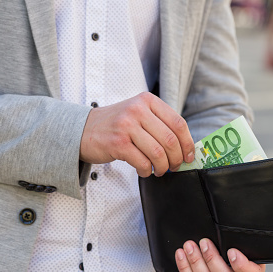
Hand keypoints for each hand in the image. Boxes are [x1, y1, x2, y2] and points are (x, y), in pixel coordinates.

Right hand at [80, 92, 194, 176]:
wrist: (83, 129)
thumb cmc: (116, 125)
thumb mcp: (138, 113)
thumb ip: (160, 123)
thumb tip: (185, 146)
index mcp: (148, 100)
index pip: (178, 123)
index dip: (188, 143)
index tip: (189, 156)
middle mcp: (138, 110)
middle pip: (170, 140)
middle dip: (176, 159)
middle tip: (174, 166)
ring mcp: (127, 126)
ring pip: (158, 153)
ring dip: (163, 167)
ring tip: (160, 170)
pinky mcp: (118, 143)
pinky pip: (143, 162)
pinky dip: (147, 171)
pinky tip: (145, 171)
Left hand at [175, 239, 265, 271]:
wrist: (220, 247)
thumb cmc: (235, 241)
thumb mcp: (241, 237)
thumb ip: (240, 234)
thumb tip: (234, 216)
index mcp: (251, 269)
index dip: (242, 266)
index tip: (231, 251)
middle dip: (211, 259)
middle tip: (204, 242)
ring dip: (195, 261)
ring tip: (189, 245)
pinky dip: (185, 267)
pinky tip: (181, 253)